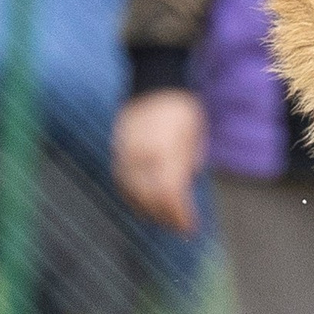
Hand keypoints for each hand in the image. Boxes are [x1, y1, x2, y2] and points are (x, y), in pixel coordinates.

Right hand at [113, 88, 208, 234]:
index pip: (170, 194)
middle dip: (165, 217)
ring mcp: (126, 152)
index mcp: (166, 151)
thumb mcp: (195, 140)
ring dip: (148, 211)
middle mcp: (142, 154)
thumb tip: (182, 193)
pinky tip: (144, 205)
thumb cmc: (182, 113)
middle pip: (149, 198)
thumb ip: (187, 168)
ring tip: (164, 220)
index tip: (190, 227)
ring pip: (131, 192)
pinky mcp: (118, 151)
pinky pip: (120, 181)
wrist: (154, 85)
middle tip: (179, 228)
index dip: (179, 215)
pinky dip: (131, 197)